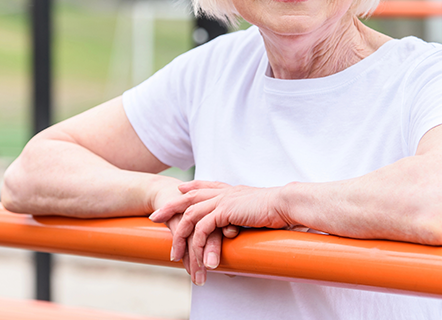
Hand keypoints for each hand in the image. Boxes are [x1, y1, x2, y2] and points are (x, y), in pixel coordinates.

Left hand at [149, 180, 293, 285]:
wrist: (286, 204)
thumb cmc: (279, 209)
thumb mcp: (258, 209)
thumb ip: (249, 213)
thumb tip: (249, 222)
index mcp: (232, 190)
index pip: (205, 185)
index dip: (191, 187)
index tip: (178, 190)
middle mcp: (224, 192)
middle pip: (189, 197)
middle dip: (170, 207)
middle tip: (154, 217)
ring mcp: (223, 200)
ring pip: (191, 216)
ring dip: (180, 236)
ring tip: (174, 255)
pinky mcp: (225, 211)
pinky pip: (203, 228)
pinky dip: (197, 244)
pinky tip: (196, 257)